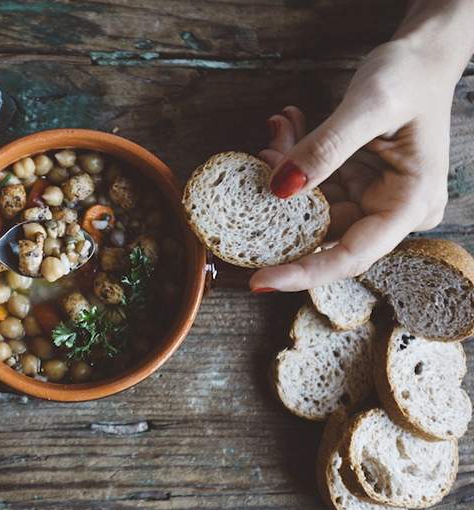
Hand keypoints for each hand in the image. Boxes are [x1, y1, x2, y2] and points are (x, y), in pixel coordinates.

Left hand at [250, 38, 455, 291]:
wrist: (421, 57)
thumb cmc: (409, 76)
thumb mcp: (369, 104)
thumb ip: (325, 148)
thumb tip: (280, 189)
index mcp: (409, 204)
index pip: (351, 255)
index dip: (303, 272)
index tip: (258, 280)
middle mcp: (391, 210)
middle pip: (324, 230)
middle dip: (282, 201)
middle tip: (263, 155)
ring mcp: (371, 198)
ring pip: (311, 204)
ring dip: (285, 171)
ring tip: (277, 130)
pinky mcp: (355, 184)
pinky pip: (313, 184)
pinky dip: (293, 159)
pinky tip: (284, 128)